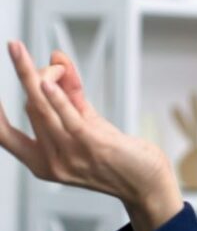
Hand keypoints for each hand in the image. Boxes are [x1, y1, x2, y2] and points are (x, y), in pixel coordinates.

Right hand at [0, 40, 180, 229]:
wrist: (148, 183)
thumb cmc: (119, 155)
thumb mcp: (87, 125)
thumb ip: (70, 96)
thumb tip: (56, 58)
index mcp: (41, 162)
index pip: (5, 136)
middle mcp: (50, 161)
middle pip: (30, 108)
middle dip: (27, 74)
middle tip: (15, 47)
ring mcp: (69, 154)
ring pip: (41, 108)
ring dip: (30, 74)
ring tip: (17, 49)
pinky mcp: (91, 145)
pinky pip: (68, 116)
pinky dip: (56, 97)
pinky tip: (47, 80)